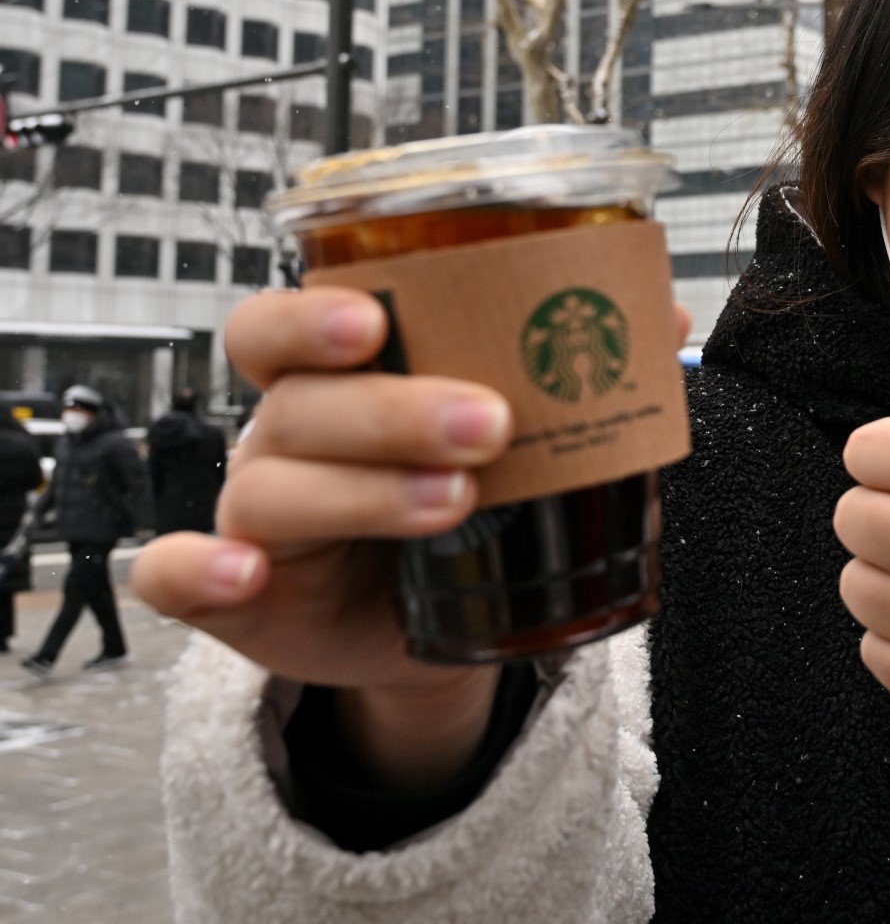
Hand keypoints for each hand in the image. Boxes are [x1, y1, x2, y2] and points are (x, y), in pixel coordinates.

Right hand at [132, 287, 692, 788]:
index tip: (377, 320)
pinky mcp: (239, 598)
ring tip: (455, 501)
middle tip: (488, 423)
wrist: (445, 623)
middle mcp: (285, 436)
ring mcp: (255, 517)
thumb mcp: (515, 443)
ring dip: (362, 491)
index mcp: (336, 382)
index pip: (284, 327)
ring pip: (270, 488)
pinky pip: (178, 580)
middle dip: (393, 410)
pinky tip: (245, 574)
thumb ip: (570, 377)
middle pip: (302, 405)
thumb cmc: (469, 501)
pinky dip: (197, 573)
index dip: (312, 318)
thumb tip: (663, 314)